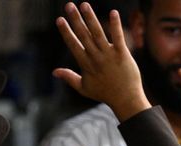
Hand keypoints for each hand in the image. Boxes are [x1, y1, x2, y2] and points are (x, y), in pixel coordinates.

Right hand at [54, 3, 150, 120]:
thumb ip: (69, 77)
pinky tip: (113, 12)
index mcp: (86, 65)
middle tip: (69, 5)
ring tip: (84, 4)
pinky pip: (118, 37)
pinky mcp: (123, 55)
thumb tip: (54, 71)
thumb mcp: (84, 88)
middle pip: (83, 36)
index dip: (66, 32)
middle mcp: (96, 58)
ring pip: (98, 34)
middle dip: (75, 20)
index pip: (73, 45)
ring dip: (91, 18)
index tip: (59, 19)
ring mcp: (109, 56)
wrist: (126, 100)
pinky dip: (115, 25)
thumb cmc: (105, 94)